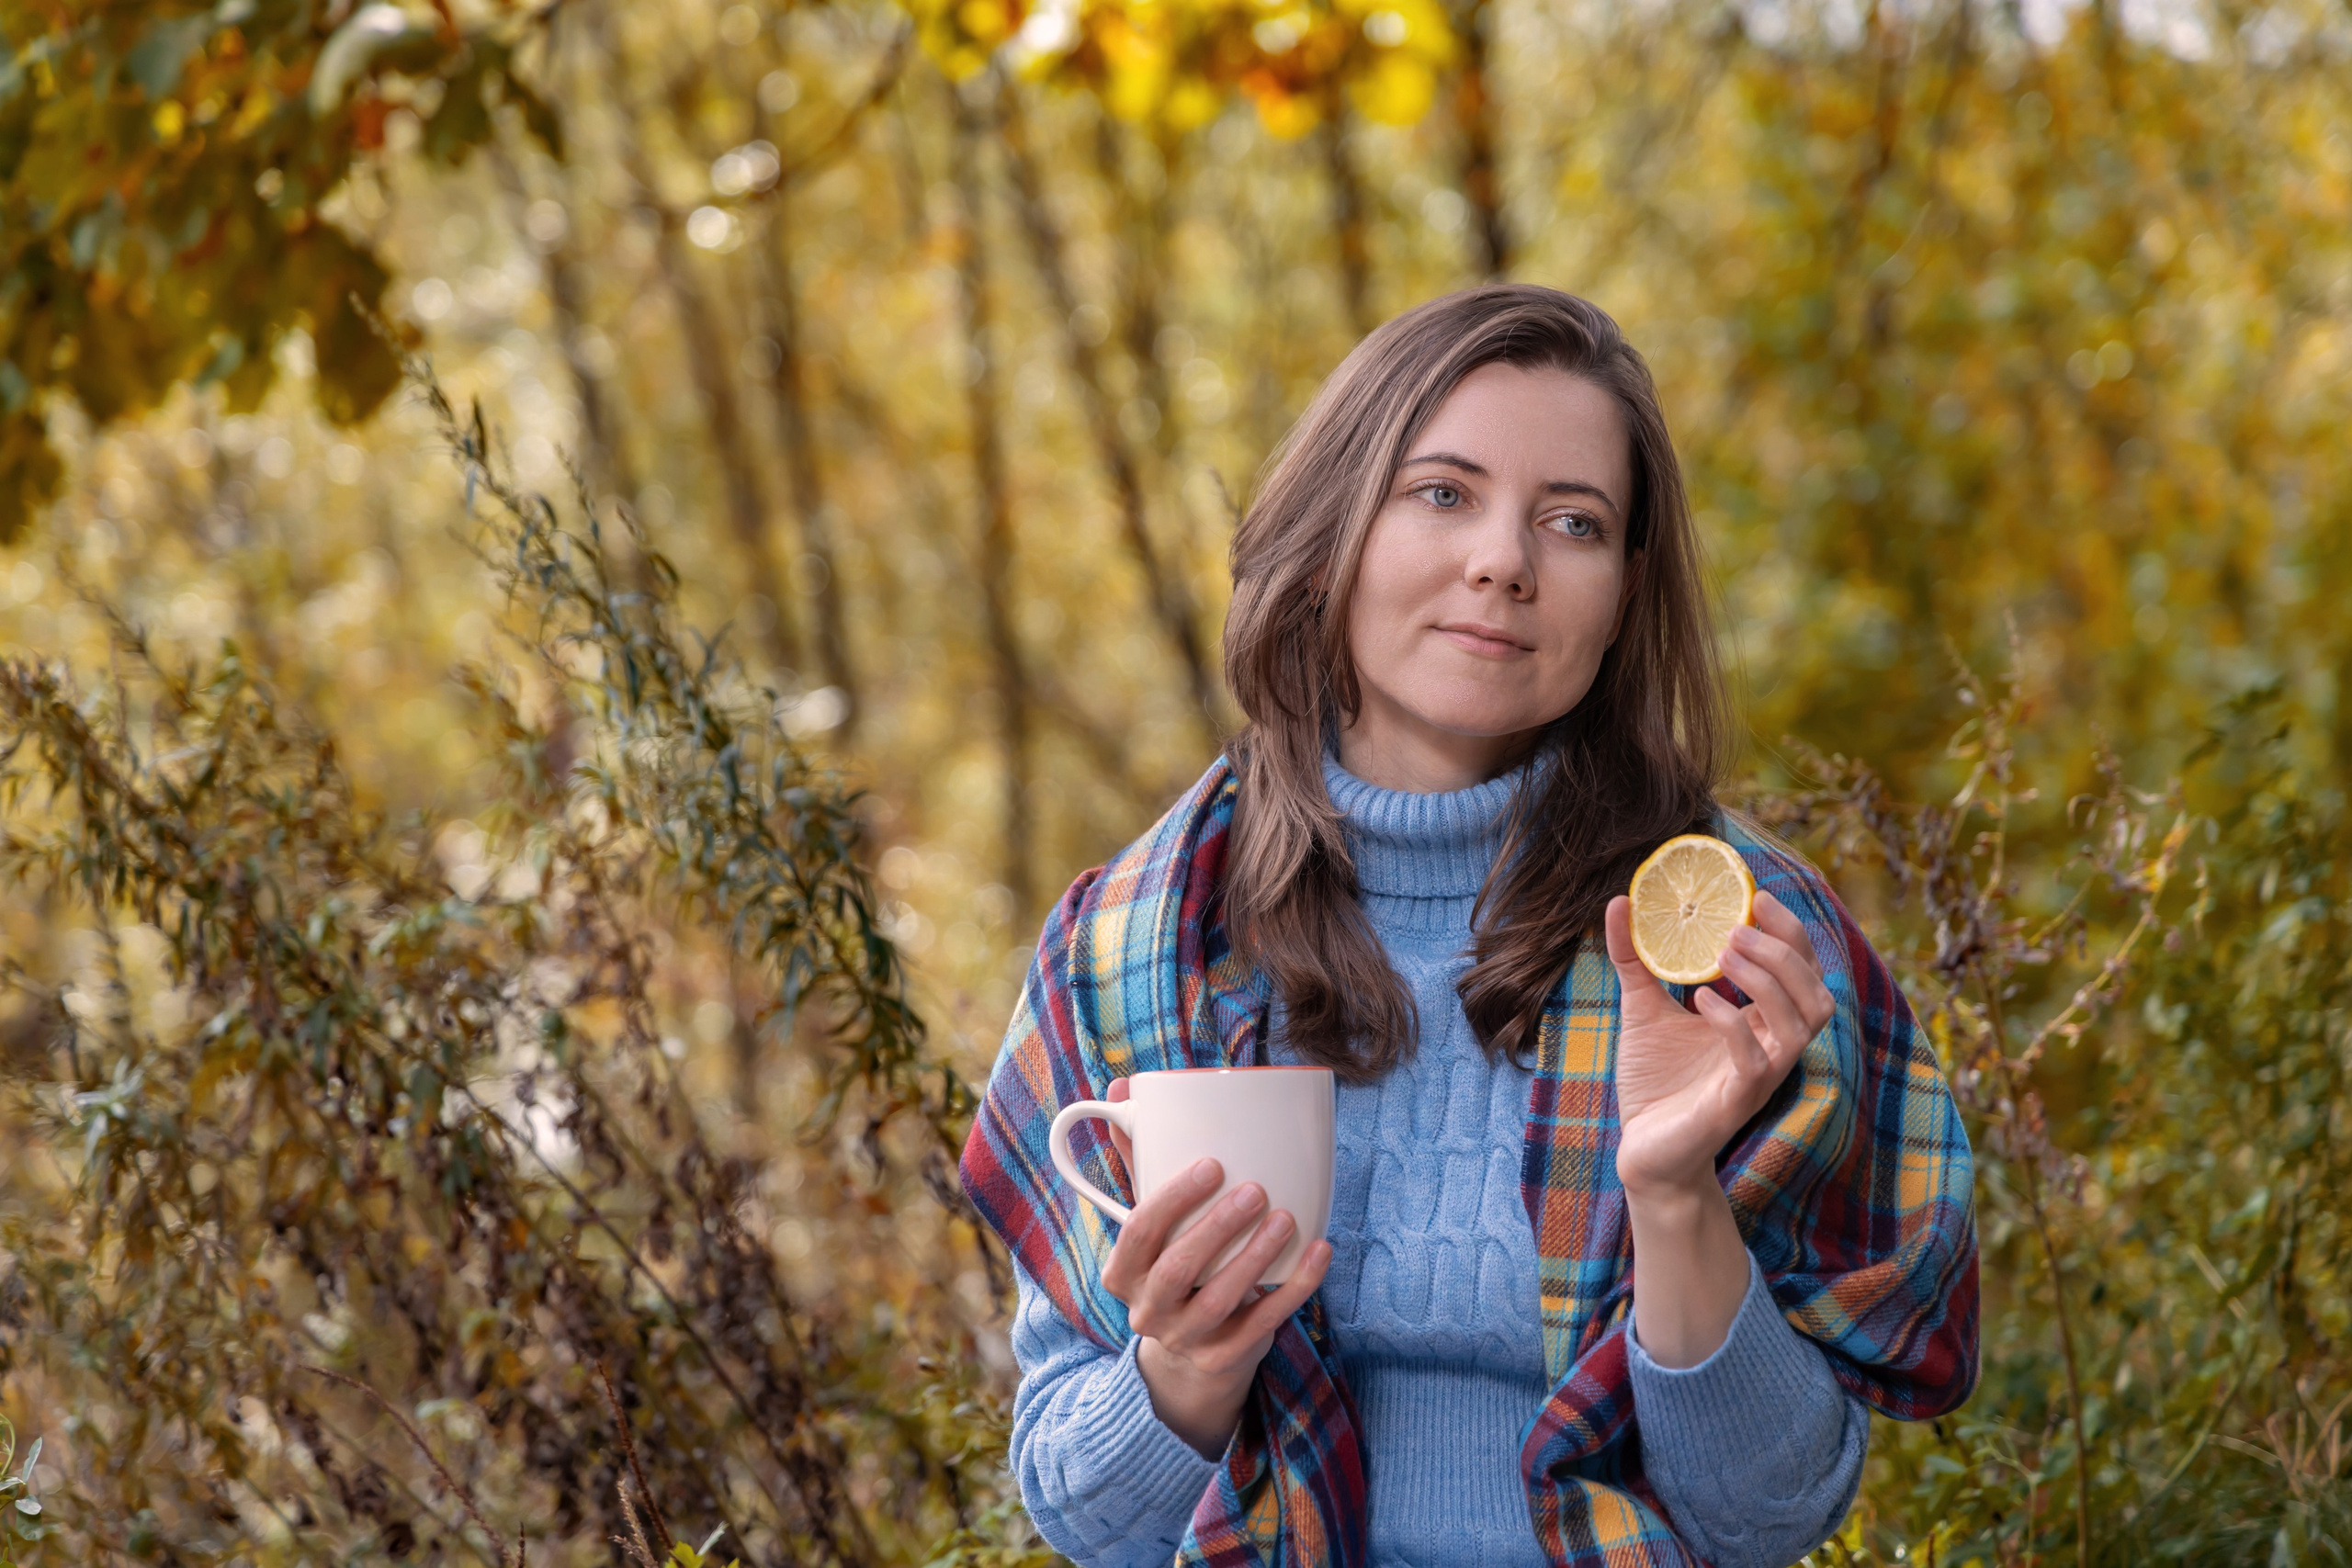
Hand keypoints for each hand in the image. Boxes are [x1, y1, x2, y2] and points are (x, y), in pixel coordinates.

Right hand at [1097, 1076, 1334, 1458]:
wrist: (1190, 1356)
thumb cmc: (1172, 1264)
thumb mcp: (1152, 1224)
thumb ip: (1138, 1161)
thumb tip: (1119, 1087)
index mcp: (1122, 1272)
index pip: (1138, 1232)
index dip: (1173, 1198)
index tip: (1213, 1164)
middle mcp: (1147, 1310)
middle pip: (1178, 1268)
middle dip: (1217, 1227)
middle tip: (1255, 1190)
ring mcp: (1186, 1340)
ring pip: (1220, 1300)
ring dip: (1255, 1256)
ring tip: (1286, 1217)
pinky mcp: (1225, 1360)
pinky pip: (1264, 1323)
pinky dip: (1295, 1285)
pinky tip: (1319, 1251)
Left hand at [1603, 888, 1835, 1197]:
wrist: (1643, 1149)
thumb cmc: (1655, 1079)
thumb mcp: (1642, 1007)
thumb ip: (1634, 957)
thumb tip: (1619, 901)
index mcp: (1761, 1022)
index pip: (1801, 969)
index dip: (1789, 931)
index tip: (1757, 896)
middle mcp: (1773, 1048)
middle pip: (1816, 992)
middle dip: (1784, 951)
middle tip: (1735, 929)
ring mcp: (1760, 1077)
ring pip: (1801, 1023)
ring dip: (1768, 980)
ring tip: (1723, 954)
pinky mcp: (1735, 1103)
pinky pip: (1755, 1060)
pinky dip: (1734, 1023)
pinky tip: (1700, 1000)